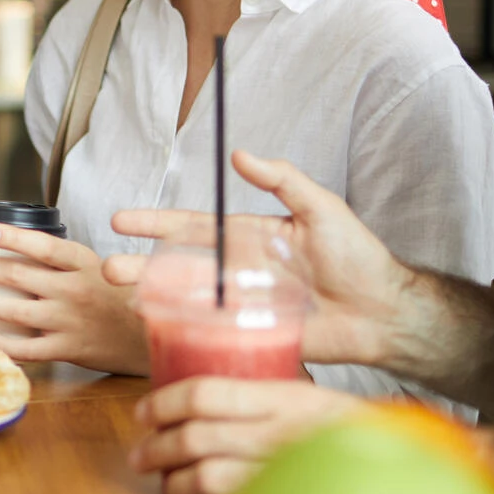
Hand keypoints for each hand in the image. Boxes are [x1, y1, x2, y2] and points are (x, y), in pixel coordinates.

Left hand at [0, 223, 146, 372]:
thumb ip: (63, 259)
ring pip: (16, 312)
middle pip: (18, 276)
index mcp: (82, 263)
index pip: (41, 245)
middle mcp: (74, 290)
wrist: (151, 335)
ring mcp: (70, 321)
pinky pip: (28, 349)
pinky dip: (2, 344)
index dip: (10, 237)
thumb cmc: (117, 295)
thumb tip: (19, 243)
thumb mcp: (97, 266)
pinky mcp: (69, 349)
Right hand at [103, 150, 415, 368]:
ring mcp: (242, 306)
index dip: (156, 224)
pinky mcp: (253, 338)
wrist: (386, 313)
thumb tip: (240, 155)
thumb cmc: (359, 257)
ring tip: (123, 300)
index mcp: (249, 238)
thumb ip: (283, 180)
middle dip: (140, 267)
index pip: (193, 228)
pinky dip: (183, 333)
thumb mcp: (321, 208)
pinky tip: (157, 332)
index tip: (120, 220)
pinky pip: (212, 336)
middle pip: (178, 268)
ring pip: (186, 302)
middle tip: (107, 268)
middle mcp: (238, 271)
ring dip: (152, 300)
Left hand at [129, 377, 361, 493]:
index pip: (207, 394)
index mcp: (286, 399)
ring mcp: (282, 477)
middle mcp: (281, 436)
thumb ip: (261, 393)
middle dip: (158, 446)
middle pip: (198, 437)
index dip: (165, 402)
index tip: (144, 412)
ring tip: (160, 482)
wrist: (402, 473)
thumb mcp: (309, 396)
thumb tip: (198, 392)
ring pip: (204, 477)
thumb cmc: (346, 432)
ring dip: (170, 482)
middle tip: (141, 453)